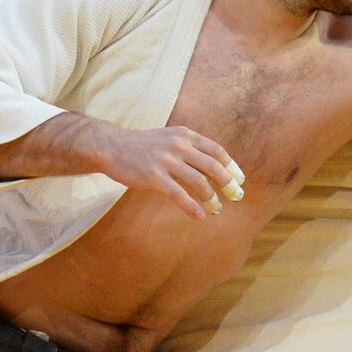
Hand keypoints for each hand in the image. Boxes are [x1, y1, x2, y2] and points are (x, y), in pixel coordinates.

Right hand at [98, 126, 245, 220]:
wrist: (112, 146)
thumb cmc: (142, 145)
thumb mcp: (169, 137)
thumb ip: (189, 147)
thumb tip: (211, 164)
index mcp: (185, 135)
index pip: (216, 150)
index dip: (230, 166)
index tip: (240, 178)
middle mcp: (179, 146)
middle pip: (213, 166)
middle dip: (228, 183)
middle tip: (236, 195)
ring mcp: (167, 161)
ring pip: (199, 182)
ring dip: (211, 198)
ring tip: (216, 208)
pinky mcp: (154, 177)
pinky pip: (178, 195)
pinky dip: (192, 207)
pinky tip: (200, 216)